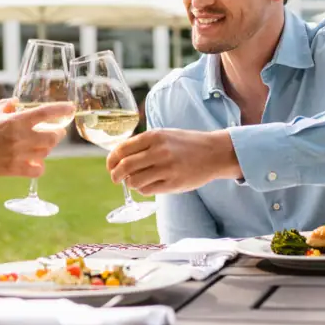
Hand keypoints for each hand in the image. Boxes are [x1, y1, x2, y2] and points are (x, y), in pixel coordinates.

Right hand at [0, 99, 73, 181]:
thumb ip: (6, 105)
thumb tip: (17, 102)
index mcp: (14, 121)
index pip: (45, 113)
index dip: (61, 109)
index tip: (71, 108)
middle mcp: (20, 138)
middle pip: (53, 136)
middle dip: (57, 132)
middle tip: (54, 129)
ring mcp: (19, 156)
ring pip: (47, 152)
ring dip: (47, 147)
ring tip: (40, 143)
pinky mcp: (16, 170)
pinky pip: (39, 169)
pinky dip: (40, 165)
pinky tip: (34, 161)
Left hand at [106, 128, 240, 194]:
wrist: (214, 153)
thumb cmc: (185, 144)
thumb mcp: (163, 135)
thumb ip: (143, 143)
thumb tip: (118, 157)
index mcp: (154, 136)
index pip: (122, 149)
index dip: (111, 160)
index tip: (110, 166)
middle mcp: (159, 151)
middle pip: (125, 167)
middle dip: (115, 175)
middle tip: (115, 179)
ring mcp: (166, 168)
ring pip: (134, 181)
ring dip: (130, 183)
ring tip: (135, 181)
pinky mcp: (173, 184)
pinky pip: (148, 190)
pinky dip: (143, 189)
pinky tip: (149, 184)